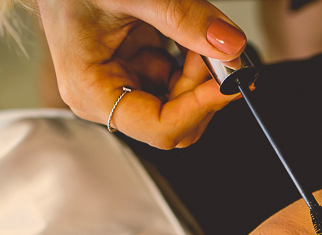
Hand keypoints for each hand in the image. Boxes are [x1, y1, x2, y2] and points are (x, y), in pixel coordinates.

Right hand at [37, 0, 248, 148]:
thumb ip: (182, 18)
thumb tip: (230, 46)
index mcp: (91, 91)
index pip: (158, 128)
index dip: (199, 109)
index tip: (228, 84)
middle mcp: (105, 97)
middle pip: (175, 120)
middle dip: (201, 88)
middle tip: (218, 49)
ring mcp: (122, 85)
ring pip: (181, 102)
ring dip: (200, 71)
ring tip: (200, 31)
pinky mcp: (136, 71)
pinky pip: (177, 79)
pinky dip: (192, 59)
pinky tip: (187, 34)